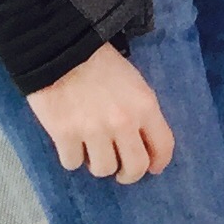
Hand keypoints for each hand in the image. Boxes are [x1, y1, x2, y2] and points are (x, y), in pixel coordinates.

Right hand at [27, 42, 174, 182]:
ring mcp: (93, 131)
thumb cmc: (100, 63)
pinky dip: (72, 158)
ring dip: (98, 164)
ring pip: (102, 169)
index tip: (153, 168)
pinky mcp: (64, 135)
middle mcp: (123, 123)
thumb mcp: (134, 82)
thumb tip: (141, 140)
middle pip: (135, 167)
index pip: (163, 146)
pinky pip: (72, 163)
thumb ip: (141, 111)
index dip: (159, 163)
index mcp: (145, 106)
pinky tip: (71, 146)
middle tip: (121, 171)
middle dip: (129, 174)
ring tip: (92, 152)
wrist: (60, 49)